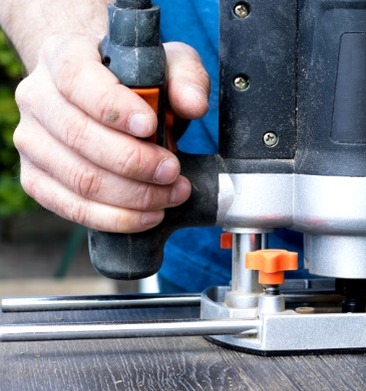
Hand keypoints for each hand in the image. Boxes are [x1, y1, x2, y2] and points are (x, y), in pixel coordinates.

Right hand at [12, 33, 208, 231]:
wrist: (106, 96)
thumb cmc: (139, 78)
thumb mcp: (170, 64)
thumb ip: (186, 77)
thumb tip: (193, 104)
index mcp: (63, 55)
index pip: (78, 80)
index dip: (114, 108)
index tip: (151, 126)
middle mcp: (36, 96)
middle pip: (79, 136)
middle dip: (135, 162)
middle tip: (174, 172)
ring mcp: (30, 140)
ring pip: (78, 178)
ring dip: (132, 196)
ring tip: (171, 195)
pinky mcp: (35, 177)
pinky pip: (70, 207)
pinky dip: (114, 218)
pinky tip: (148, 216)